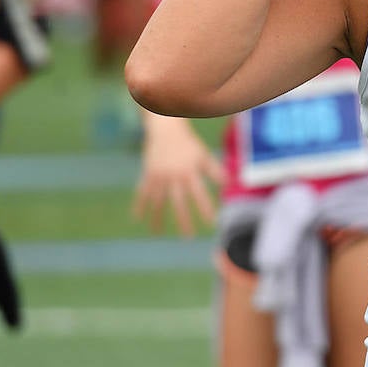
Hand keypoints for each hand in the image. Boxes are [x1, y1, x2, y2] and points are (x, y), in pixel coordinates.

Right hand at [134, 119, 222, 236]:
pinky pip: (143, 192)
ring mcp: (159, 175)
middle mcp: (174, 175)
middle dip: (183, 220)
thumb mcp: (203, 155)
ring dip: (157, 218)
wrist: (166, 129)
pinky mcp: (148, 174)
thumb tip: (228, 183)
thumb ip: (214, 170)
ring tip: (158, 233)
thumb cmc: (189, 144)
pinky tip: (138, 218)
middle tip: (188, 237)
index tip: (211, 223)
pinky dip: (140, 205)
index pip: (199, 194)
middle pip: (178, 202)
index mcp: (190, 171)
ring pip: (158, 200)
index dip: (205, 208)